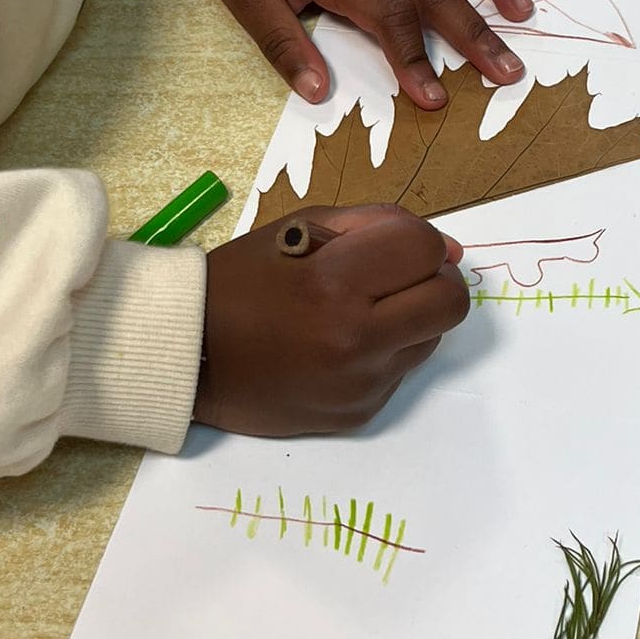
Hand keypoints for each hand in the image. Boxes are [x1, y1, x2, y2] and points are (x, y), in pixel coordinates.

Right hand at [194, 205, 469, 436]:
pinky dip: (384, 352)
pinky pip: (401, 373)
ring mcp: (360, 383)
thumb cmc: (240, 282)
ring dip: (410, 317)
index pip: (426, 251)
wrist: (189, 357)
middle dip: (433, 280)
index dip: (417, 241)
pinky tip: (341, 344)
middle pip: (450, 302)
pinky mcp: (359, 413)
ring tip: (361, 311)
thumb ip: (378, 225)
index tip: (390, 246)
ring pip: (432, 339)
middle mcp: (354, 339)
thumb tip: (449, 249)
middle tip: (396, 277)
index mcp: (334, 284)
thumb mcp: (300, 228)